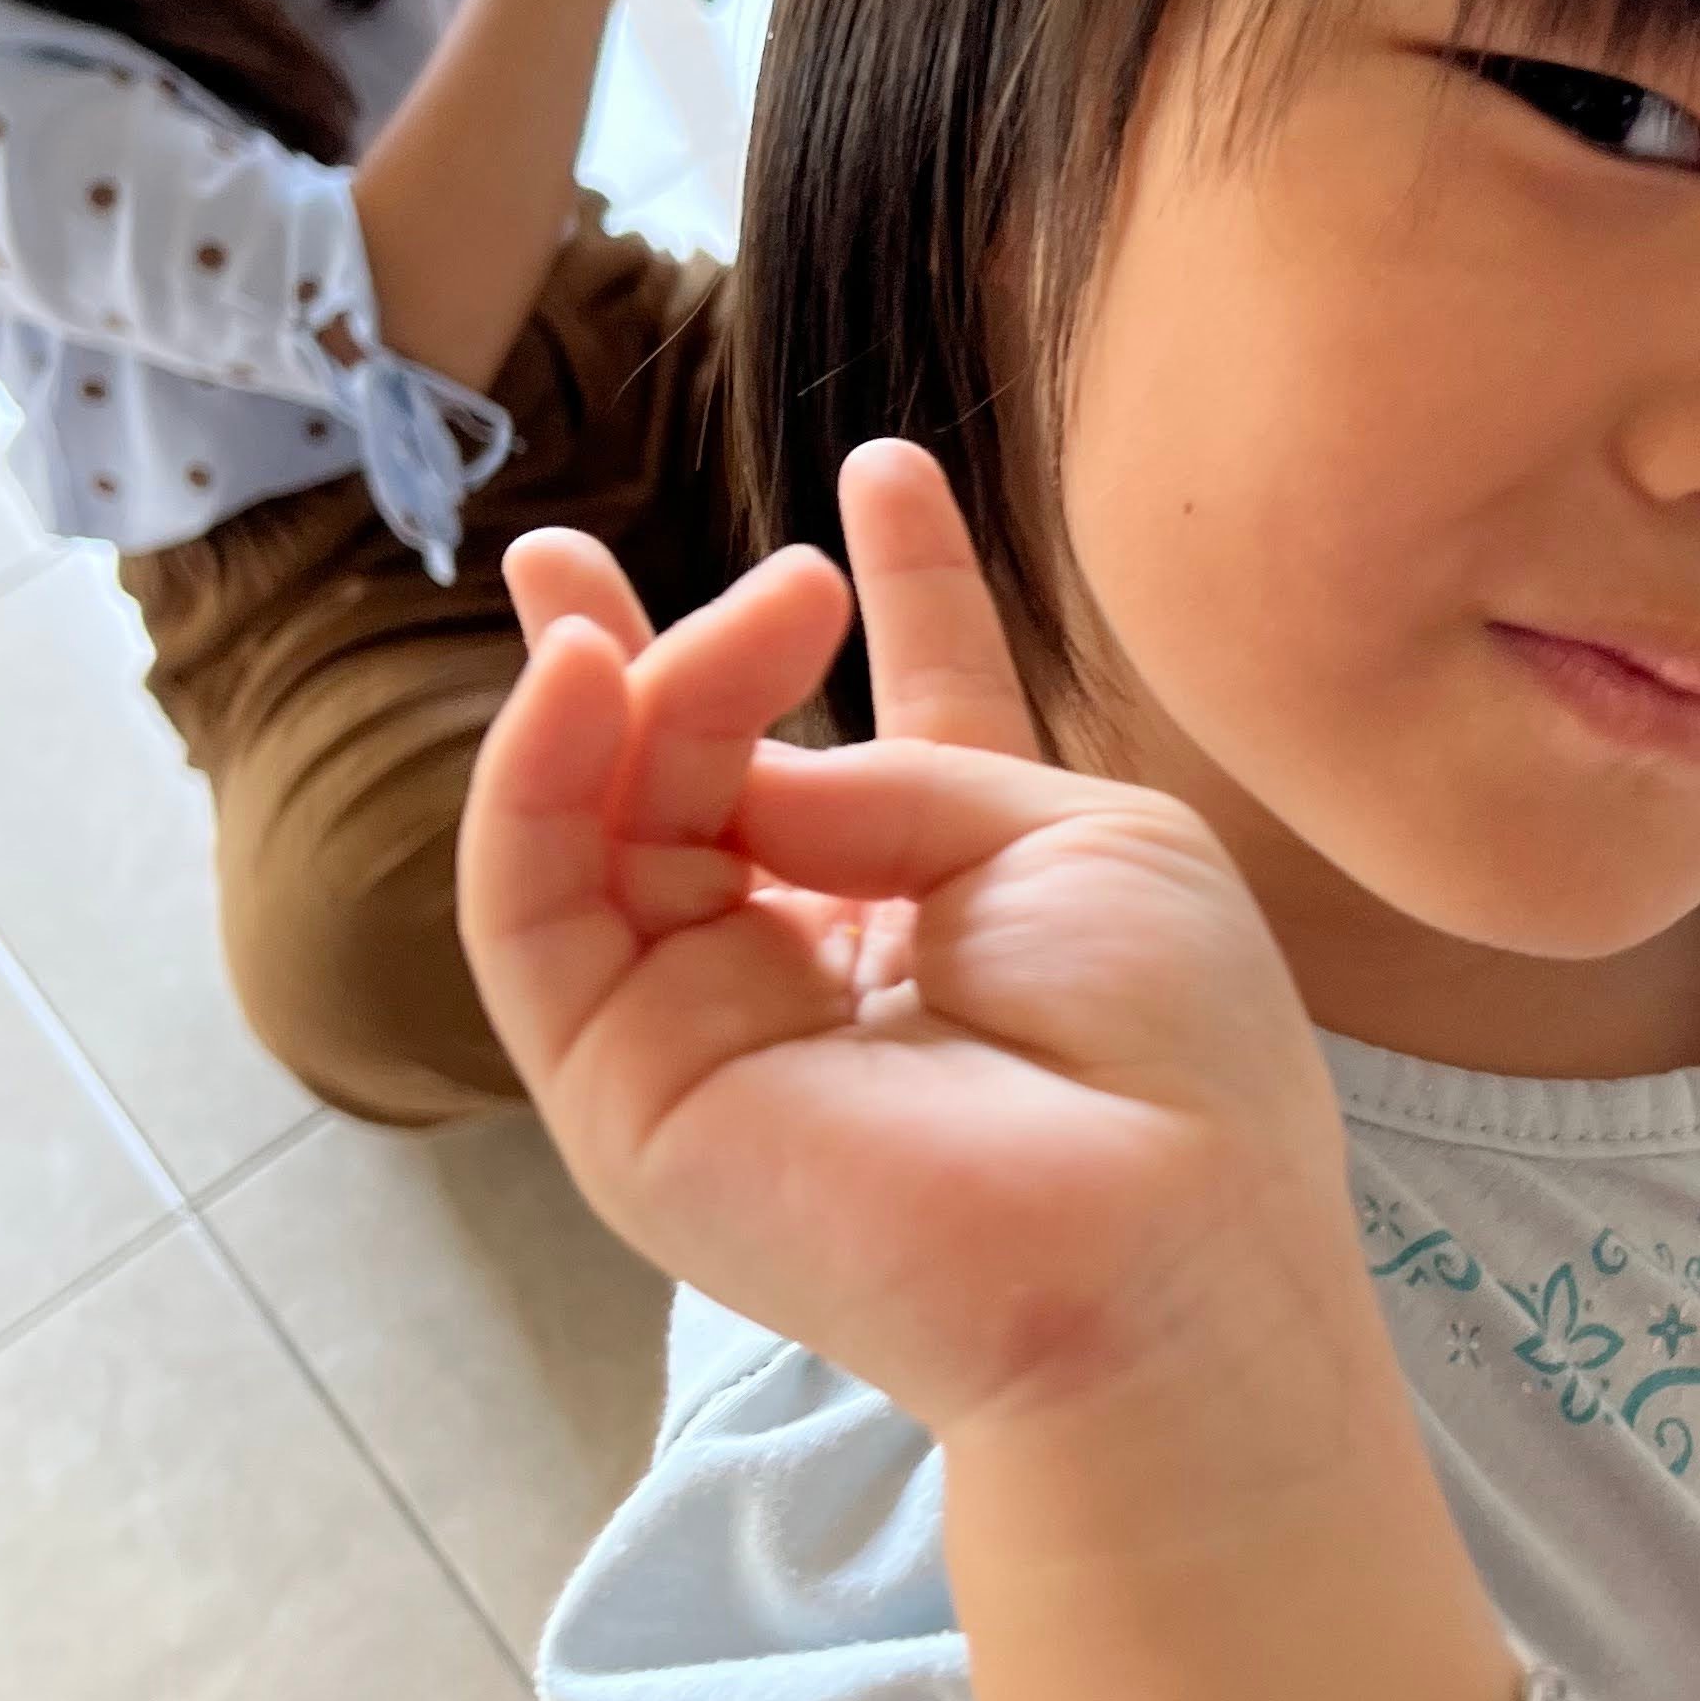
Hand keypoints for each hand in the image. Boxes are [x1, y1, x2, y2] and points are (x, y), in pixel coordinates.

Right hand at [454, 443, 1373, 1448]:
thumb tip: (746, 765)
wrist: (1154, 1235)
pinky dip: (530, 784)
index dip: (904, 593)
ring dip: (628, 694)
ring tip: (674, 614)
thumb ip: (901, 766)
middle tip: (575, 543)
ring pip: (609, 825)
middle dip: (659, 647)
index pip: (907, 725)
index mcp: (972, 898)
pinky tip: (573, 679)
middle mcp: (832, 965)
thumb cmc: (1169, 1050)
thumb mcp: (1071, 836)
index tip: (886, 465)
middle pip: (706, 776)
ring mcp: (715, 1031)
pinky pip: (536, 914)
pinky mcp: (628, 1095)